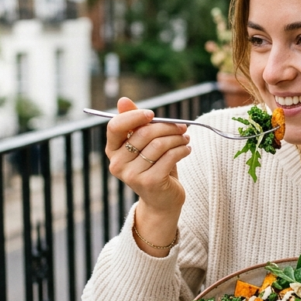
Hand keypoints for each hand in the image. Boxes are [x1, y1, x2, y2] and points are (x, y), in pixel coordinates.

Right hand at [105, 98, 190, 251]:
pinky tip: (187, 149)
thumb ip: (134, 123)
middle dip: (167, 127)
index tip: (152, 114)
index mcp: (112, 151)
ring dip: (177, 138)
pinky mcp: (150, 182)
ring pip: (159, 145)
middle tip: (181, 126)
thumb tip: (122, 100)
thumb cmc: (153, 167)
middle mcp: (117, 164)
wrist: (162, 201)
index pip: (115, 127)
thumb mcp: (144, 144)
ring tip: (185, 138)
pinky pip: (170, 157)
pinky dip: (182, 149)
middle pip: (143, 134)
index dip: (134, 117)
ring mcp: (132, 175)